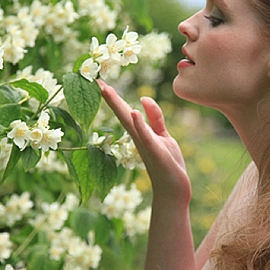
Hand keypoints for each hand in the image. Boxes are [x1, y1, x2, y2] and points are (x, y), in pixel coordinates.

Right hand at [98, 81, 190, 202]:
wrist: (174, 189)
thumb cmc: (168, 163)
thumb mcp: (162, 135)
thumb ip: (154, 117)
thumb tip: (143, 98)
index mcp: (139, 131)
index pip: (124, 110)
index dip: (112, 95)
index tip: (98, 80)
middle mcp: (138, 136)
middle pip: (121, 113)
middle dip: (109, 97)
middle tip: (95, 79)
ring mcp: (145, 144)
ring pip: (129, 122)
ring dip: (118, 106)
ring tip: (107, 89)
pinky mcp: (155, 151)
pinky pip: (146, 136)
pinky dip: (140, 124)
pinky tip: (134, 111)